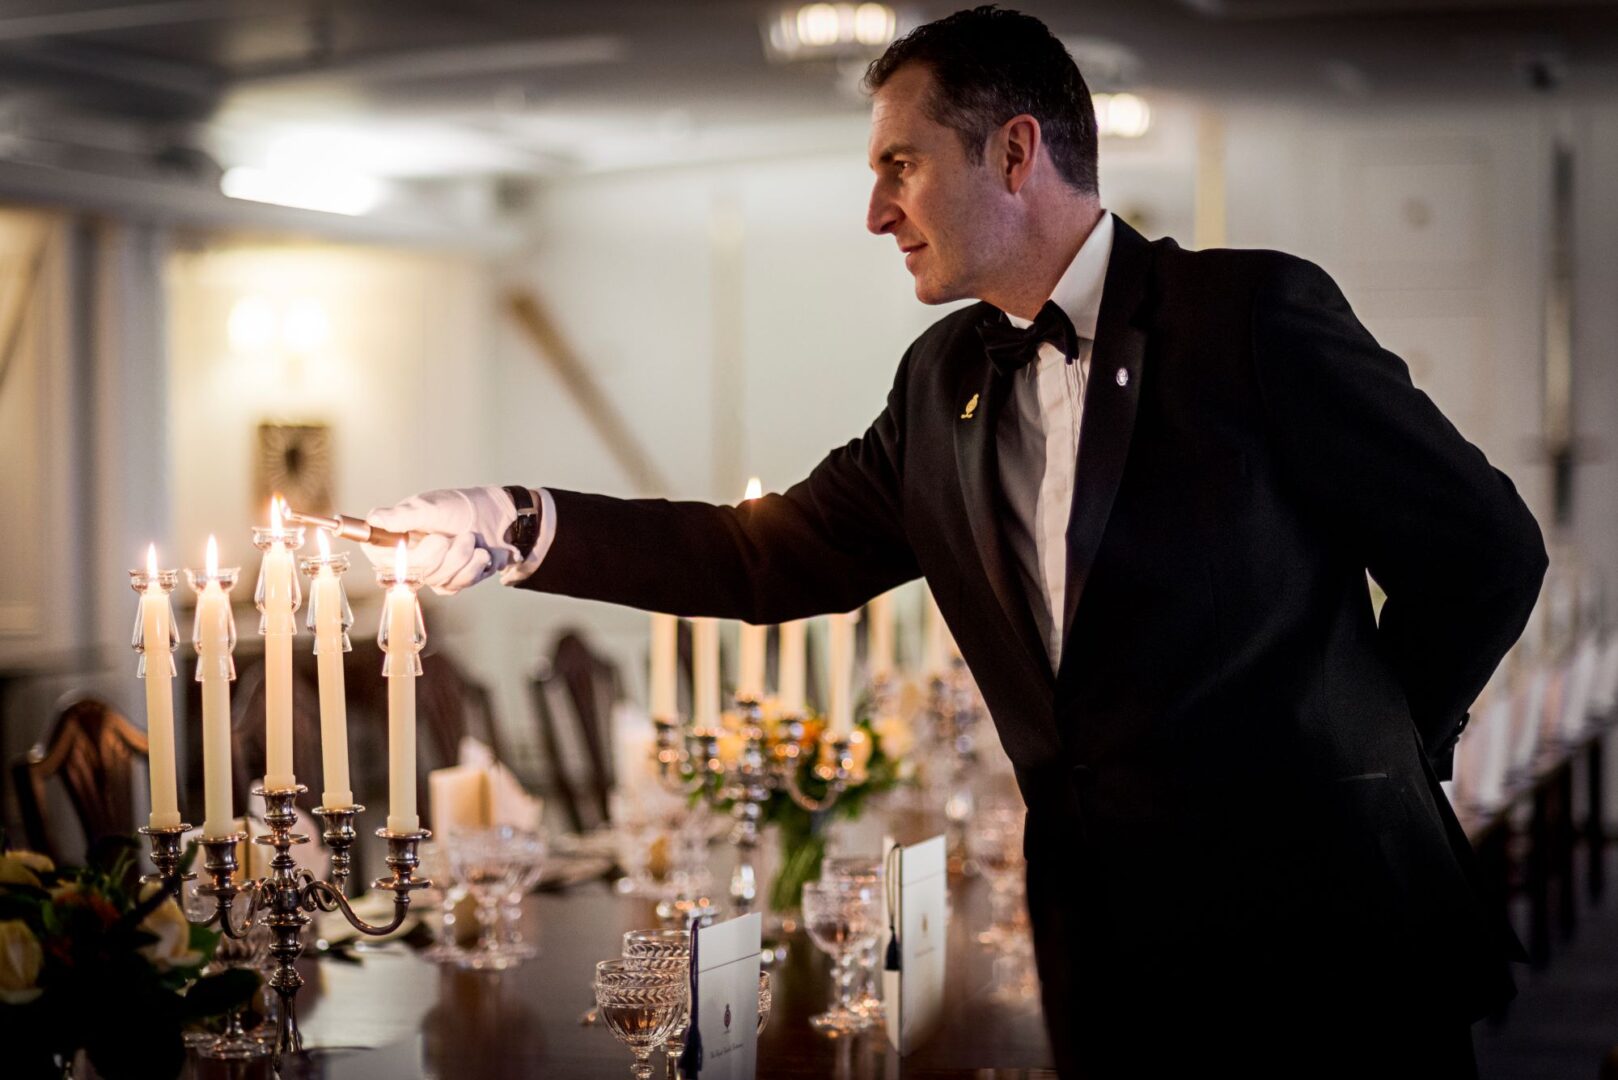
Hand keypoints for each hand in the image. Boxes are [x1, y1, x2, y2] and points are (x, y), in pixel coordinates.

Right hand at [362, 487, 518, 594]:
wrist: (497, 518)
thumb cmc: (461, 507)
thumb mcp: (432, 507)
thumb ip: (403, 516)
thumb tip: (374, 519)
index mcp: (396, 536)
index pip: (377, 555)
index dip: (392, 556)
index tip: (409, 546)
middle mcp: (408, 558)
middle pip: (411, 571)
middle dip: (438, 553)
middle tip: (449, 536)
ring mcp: (429, 574)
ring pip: (437, 579)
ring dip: (460, 556)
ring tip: (469, 538)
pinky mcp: (450, 583)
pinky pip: (456, 584)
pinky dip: (472, 566)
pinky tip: (479, 553)